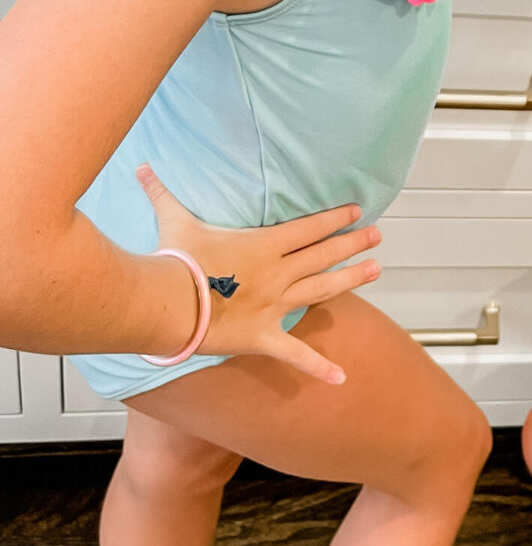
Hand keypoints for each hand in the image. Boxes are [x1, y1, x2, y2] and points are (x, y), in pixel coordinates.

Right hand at [138, 166, 381, 385]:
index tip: (357, 211)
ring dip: (351, 279)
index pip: (310, 228)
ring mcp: (274, 305)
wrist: (166, 303)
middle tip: (377, 236)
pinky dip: (318, 367)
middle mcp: (277, 273)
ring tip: (375, 270)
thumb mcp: (174, 220)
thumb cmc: (174, 261)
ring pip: (322, 290)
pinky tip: (342, 378)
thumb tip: (140, 166)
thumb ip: (162, 192)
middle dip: (352, 244)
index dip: (335, 219)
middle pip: (323, 255)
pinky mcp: (263, 337)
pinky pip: (295, 354)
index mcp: (264, 245)